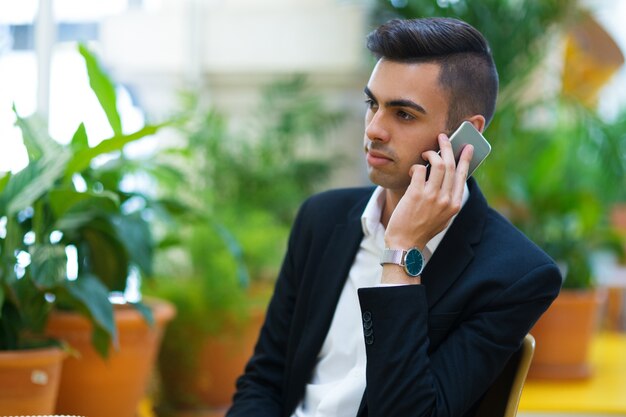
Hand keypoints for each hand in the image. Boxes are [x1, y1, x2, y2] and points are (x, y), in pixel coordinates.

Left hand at [385, 133, 472, 252]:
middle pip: (451, 165)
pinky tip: (412, 171)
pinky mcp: (416, 194)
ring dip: (431, 153)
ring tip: (425, 153)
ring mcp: (432, 196)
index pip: (463, 176)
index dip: (465, 159)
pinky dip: (416, 166)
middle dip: (447, 147)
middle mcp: (446, 199)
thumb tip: (448, 176)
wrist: (405, 243)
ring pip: (438, 164)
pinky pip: (419, 169)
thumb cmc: (421, 228)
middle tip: (442, 137)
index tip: (468, 147)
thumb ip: (447, 199)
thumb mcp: (442, 217)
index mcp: (454, 205)